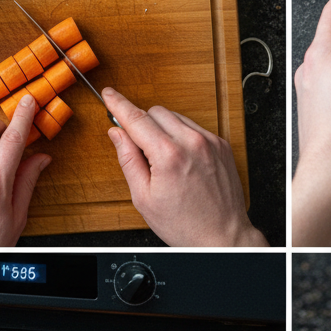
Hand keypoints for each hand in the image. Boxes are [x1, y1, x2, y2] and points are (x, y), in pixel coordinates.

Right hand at [102, 88, 266, 246]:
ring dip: (164, 129)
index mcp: (169, 156)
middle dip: (143, 124)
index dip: (118, 104)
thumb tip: (117, 134)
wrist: (222, 236)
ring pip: (176, 117)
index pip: (136, 118)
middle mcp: (192, 143)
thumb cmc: (184, 224)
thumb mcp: (144, 198)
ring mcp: (210, 142)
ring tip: (165, 161)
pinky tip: (183, 161)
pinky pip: (194, 128)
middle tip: (141, 149)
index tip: (109, 94)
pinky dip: (183, 136)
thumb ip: (128, 160)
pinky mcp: (221, 145)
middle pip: (156, 112)